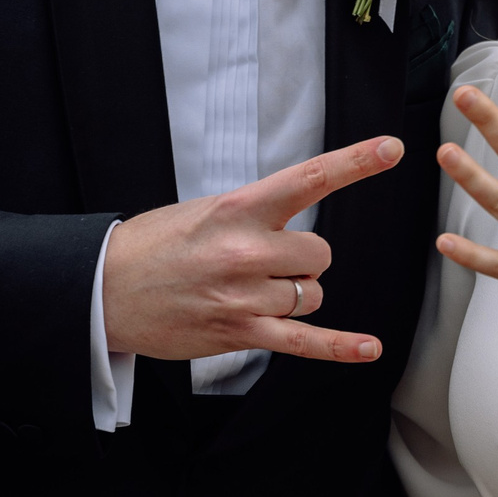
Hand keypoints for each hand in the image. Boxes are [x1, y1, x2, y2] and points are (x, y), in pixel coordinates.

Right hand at [102, 137, 403, 362]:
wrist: (106, 289)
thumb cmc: (158, 245)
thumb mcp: (208, 210)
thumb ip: (258, 214)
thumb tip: (298, 226)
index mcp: (240, 209)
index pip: (309, 179)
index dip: (355, 162)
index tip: (391, 148)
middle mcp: (247, 250)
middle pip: (320, 253)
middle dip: (302, 258)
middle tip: (261, 260)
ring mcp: (245, 296)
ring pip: (311, 293)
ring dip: (293, 293)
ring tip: (247, 289)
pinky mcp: (241, 333)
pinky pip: (303, 342)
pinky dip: (340, 347)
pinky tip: (369, 348)